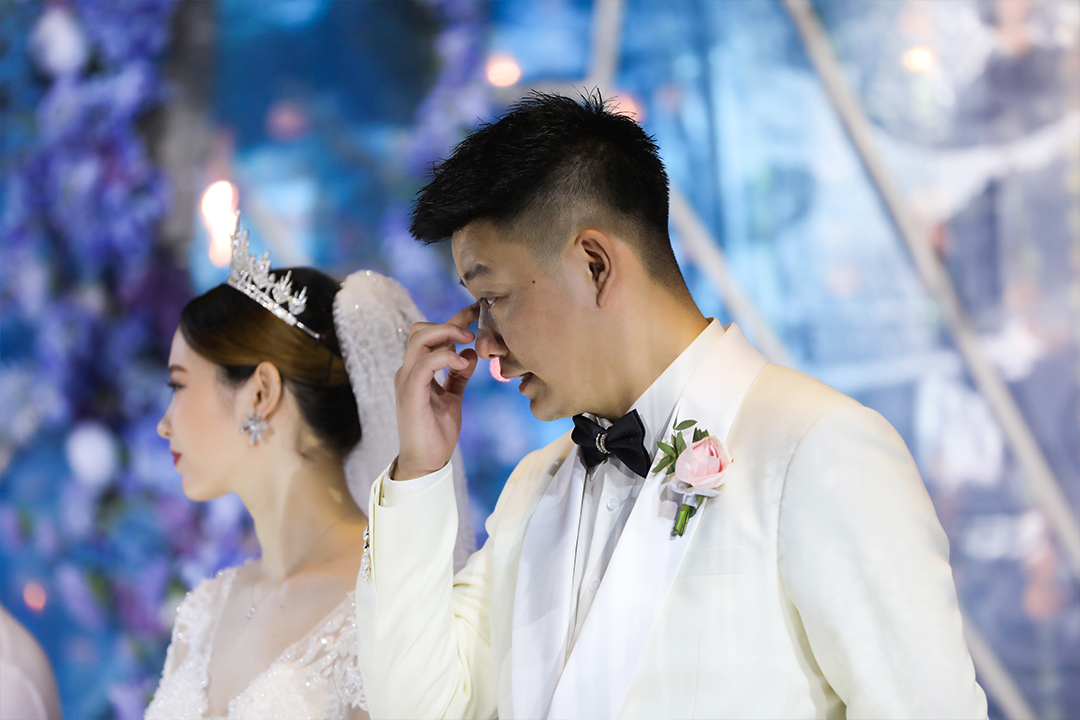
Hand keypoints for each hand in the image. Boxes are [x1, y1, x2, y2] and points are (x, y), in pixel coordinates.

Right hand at [393, 303, 479, 480]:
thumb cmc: (436, 432)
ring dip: (447, 334)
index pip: (430, 335)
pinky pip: (425, 363)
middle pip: (421, 330)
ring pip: (420, 339)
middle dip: (450, 323)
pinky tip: (462, 362)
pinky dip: (445, 357)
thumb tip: (470, 354)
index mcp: (417, 371)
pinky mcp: (410, 393)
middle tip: (474, 331)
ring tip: (469, 341)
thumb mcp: (452, 398)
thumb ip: (458, 376)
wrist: (425, 463)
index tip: (476, 312)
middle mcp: (408, 371)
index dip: (454, 320)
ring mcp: (406, 380)